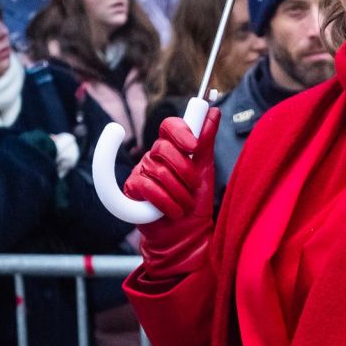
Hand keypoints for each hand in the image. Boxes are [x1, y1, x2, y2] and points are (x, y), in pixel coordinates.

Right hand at [125, 107, 219, 225]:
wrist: (186, 235)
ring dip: (178, 192)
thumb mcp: (205, 170)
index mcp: (172, 149)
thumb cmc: (196, 203)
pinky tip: (173, 212)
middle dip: (184, 169)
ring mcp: (142, 172)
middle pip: (163, 147)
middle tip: (192, 186)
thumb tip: (214, 111)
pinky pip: (147, 188)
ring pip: (159, 171)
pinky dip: (165, 203)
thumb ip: (207, 141)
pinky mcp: (132, 190)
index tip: (194, 145)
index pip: (169, 126)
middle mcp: (155, 157)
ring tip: (185, 205)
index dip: (180, 131)